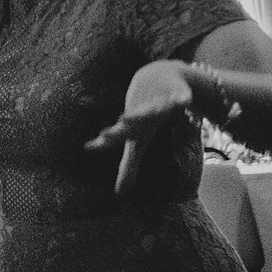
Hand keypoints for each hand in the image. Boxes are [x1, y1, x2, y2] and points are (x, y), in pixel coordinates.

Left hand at [83, 57, 194, 196]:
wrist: (158, 77)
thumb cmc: (144, 115)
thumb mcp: (139, 142)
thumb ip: (128, 166)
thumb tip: (119, 194)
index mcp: (135, 125)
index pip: (118, 135)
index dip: (105, 141)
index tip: (88, 147)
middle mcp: (145, 112)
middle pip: (134, 120)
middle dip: (124, 125)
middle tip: (108, 132)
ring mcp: (161, 101)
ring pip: (155, 108)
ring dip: (148, 112)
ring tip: (138, 114)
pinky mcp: (178, 94)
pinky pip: (181, 98)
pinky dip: (181, 100)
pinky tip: (183, 102)